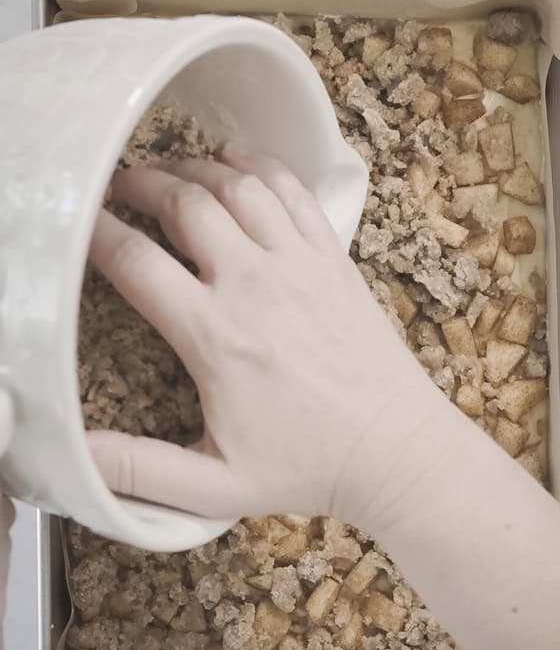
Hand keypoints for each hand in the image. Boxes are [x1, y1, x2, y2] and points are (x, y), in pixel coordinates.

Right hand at [88, 147, 449, 527]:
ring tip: (170, 171)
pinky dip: (261, 166)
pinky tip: (238, 162)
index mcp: (215, 336)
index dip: (95, 233)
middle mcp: (255, 284)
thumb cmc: (307, 467)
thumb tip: (76, 457)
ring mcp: (300, 264)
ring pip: (237, 186)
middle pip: (184, 203)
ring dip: (196, 169)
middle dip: (142, 183)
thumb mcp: (213, 486)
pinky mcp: (334, 259)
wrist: (394, 450)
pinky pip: (294, 191)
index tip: (77, 221)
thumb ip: (138, 471)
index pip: (135, 262)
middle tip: (118, 184)